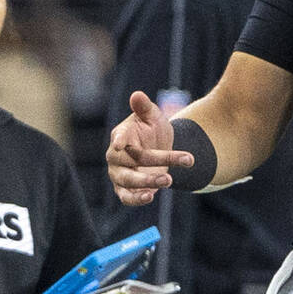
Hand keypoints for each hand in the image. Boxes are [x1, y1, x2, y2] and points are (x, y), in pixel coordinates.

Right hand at [106, 91, 193, 205]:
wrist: (160, 148)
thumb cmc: (153, 129)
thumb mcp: (153, 116)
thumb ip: (145, 107)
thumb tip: (137, 94)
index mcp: (121, 135)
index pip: (119, 137)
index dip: (119, 140)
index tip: (120, 143)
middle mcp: (116, 156)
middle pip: (132, 160)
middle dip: (155, 161)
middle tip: (177, 165)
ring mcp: (119, 174)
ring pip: (129, 181)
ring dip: (147, 182)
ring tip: (168, 180)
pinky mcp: (125, 189)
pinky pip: (127, 197)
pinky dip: (136, 199)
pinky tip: (151, 196)